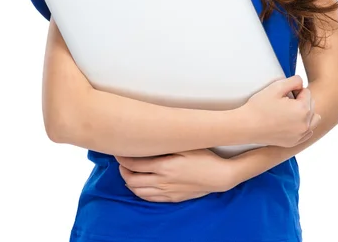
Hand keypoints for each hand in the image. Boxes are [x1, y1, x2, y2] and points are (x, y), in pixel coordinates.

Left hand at [115, 149, 232, 202]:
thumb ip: (167, 143)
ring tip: (127, 173)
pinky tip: (139, 186)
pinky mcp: (172, 198)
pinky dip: (139, 192)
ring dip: (129, 182)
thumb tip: (150, 139)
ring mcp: (167, 192)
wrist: (219, 176)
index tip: (119, 151)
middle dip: (123, 171)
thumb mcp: (186, 145)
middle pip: (133, 179)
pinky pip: (150, 198)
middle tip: (121, 161)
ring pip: (139, 191)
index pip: (135, 164)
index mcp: (164, 166)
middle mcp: (163, 181)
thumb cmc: (204, 157)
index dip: (124, 158)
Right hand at [239, 75, 320, 147]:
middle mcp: (305, 125)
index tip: (283, 93)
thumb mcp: (276, 87)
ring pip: (313, 120)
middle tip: (284, 100)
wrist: (247, 126)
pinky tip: (290, 122)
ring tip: (290, 110)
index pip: (307, 92)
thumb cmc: (259, 106)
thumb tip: (301, 83)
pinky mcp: (294, 142)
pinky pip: (307, 132)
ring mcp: (300, 135)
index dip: (295, 90)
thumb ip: (294, 80)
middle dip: (301, 100)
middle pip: (312, 105)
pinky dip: (302, 125)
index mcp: (302, 110)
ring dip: (306, 113)